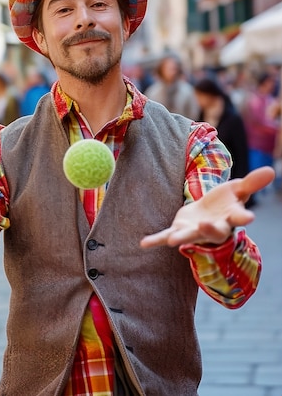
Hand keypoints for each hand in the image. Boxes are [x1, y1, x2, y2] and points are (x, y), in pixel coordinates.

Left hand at [140, 166, 274, 248]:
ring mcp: (195, 231)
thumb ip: (252, 182)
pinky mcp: (179, 230)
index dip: (243, 217)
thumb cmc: (225, 203)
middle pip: (214, 231)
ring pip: (190, 236)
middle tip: (207, 225)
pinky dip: (156, 240)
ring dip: (182, 237)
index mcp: (229, 217)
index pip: (238, 218)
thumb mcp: (237, 190)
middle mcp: (212, 228)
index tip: (249, 216)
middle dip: (210, 229)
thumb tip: (271, 169)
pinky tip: (144, 243)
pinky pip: (166, 236)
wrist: (207, 215)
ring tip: (174, 240)